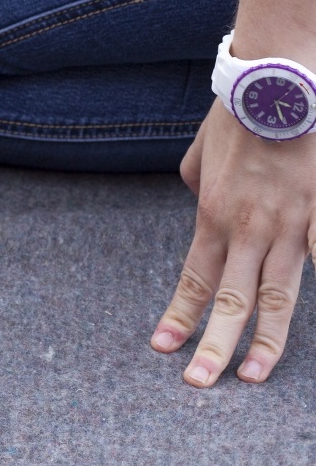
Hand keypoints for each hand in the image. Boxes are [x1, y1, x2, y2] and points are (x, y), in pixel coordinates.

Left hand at [151, 101, 315, 384]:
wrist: (275, 81)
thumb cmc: (237, 112)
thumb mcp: (202, 154)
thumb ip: (201, 185)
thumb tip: (201, 200)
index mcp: (215, 215)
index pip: (194, 279)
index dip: (180, 315)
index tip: (163, 347)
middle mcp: (249, 228)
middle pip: (230, 299)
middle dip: (213, 345)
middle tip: (198, 384)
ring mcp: (292, 224)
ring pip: (278, 295)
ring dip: (264, 340)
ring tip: (252, 376)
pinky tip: (311, 326)